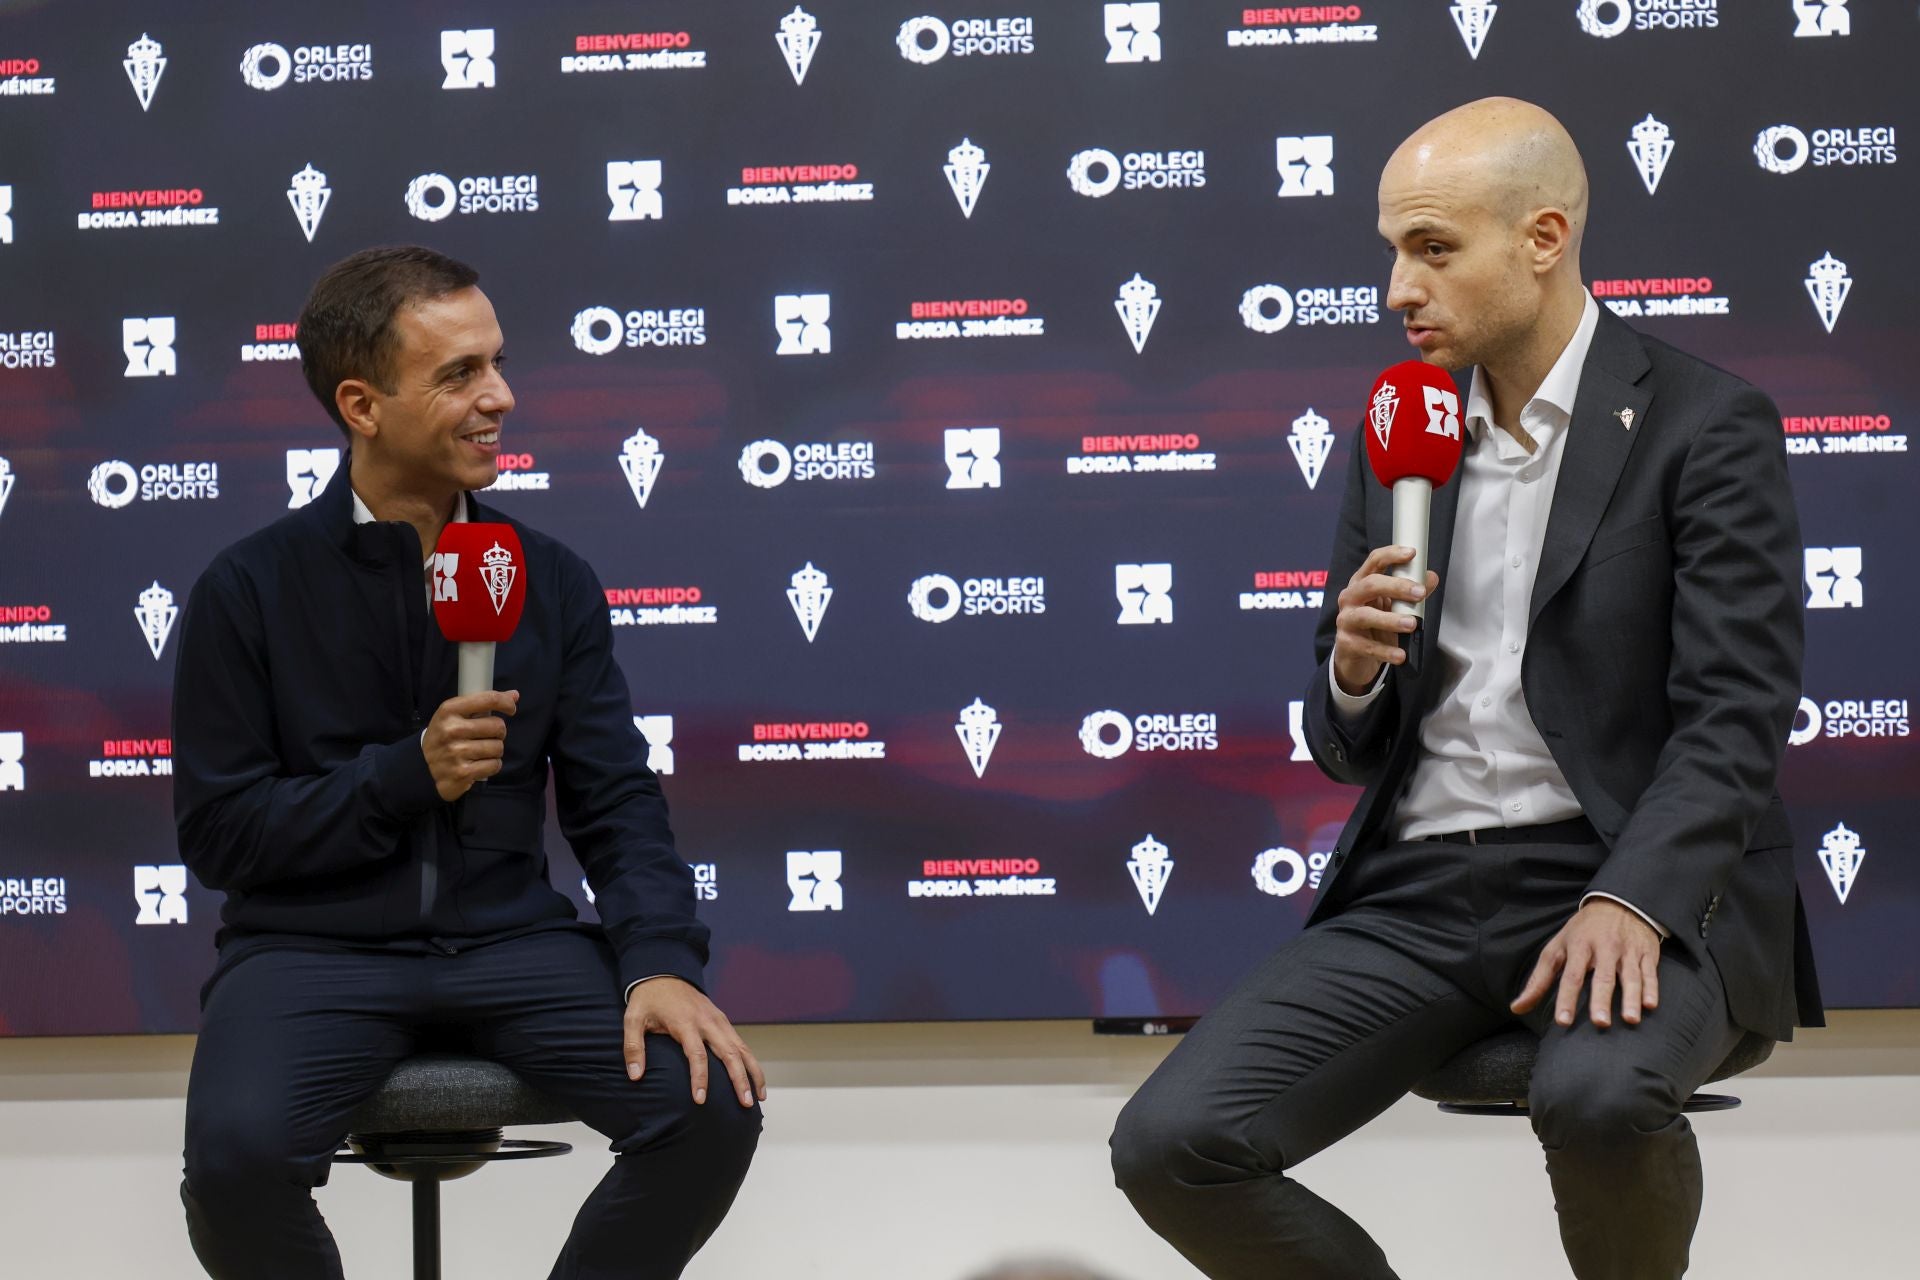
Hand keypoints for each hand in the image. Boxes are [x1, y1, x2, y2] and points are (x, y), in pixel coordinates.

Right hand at [422, 690, 518, 801]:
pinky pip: (494, 765)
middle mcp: (451, 730)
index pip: (488, 700)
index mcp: (449, 710)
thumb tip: (515, 694)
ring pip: (498, 747)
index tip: (510, 709)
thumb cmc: (444, 736)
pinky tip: (480, 764)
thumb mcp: (455, 714)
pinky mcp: (462, 772)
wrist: (421, 765)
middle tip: (487, 736)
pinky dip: (491, 765)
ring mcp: (456, 752)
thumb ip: (483, 703)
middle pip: (497, 726)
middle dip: (498, 732)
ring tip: (480, 752)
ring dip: (494, 751)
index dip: (506, 703)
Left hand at [624, 977, 765, 1107]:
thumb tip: (636, 1077)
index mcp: (686, 1023)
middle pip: (729, 1053)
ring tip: (759, 1097)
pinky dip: (750, 1062)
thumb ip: (633, 1048)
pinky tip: (754, 1080)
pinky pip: (741, 1044)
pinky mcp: (723, 1021)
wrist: (664, 973)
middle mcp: (707, 1022)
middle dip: (739, 1079)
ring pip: (742, 1049)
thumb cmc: (648, 1000)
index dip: (700, 1078)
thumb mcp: (633, 1019)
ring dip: (753, 1072)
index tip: (700, 1100)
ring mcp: (719, 1021)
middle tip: (746, 1104)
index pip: (697, 1055)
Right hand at [1332, 546, 1438, 694]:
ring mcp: (1346, 620)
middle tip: (1419, 593)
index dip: (1392, 555)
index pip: (1374, 562)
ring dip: (1391, 619)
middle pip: (1370, 585)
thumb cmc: (1375, 625)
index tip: (1411, 553)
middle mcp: (1350, 598)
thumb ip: (1412, 593)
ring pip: (1366, 615)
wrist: (1355, 657)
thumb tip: (1430, 578)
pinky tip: (1400, 654)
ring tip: (1412, 624)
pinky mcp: (1346, 643)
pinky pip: (1367, 646)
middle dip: (1396, 587)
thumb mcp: (1393, 606)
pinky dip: (1385, 651)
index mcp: (1362, 583)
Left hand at [1512, 899, 1661, 1028]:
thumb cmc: (1582, 932)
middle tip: (1600, 1022)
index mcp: (1579, 946)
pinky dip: (1651, 988)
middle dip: (1601, 1000)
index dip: (1566, 999)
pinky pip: (1650, 972)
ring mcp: (1627, 951)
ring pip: (1629, 976)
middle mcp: (1604, 948)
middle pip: (1602, 977)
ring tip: (1631, 1020)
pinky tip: (1651, 1005)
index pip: (1571, 976)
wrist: (1618, 903)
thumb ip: (1538, 980)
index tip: (1563, 1021)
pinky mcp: (1646, 953)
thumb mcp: (1557, 948)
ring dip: (1631, 998)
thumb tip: (1517, 1008)